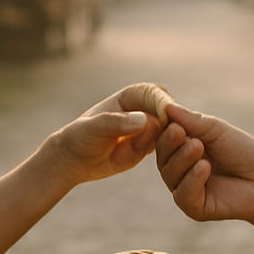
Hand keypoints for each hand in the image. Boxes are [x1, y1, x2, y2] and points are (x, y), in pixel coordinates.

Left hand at [52, 84, 166, 184]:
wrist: (75, 160)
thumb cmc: (80, 137)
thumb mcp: (92, 128)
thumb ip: (114, 122)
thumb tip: (143, 120)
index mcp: (131, 96)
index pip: (154, 94)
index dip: (162, 103)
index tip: (168, 117)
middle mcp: (144, 110)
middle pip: (169, 110)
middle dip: (176, 121)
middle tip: (178, 135)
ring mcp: (148, 129)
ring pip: (171, 131)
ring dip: (174, 139)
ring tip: (172, 149)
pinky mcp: (149, 146)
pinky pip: (165, 148)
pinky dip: (169, 151)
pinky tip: (166, 157)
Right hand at [155, 103, 253, 222]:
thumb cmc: (243, 153)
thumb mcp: (218, 131)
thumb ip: (193, 121)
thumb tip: (166, 107)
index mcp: (182, 150)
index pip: (162, 139)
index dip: (164, 131)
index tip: (173, 123)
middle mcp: (179, 170)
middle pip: (162, 157)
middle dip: (171, 144)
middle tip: (183, 134)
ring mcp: (185, 189)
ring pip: (170, 175)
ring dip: (182, 159)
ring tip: (198, 147)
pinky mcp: (194, 208)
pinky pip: (183, 195)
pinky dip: (191, 179)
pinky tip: (204, 167)